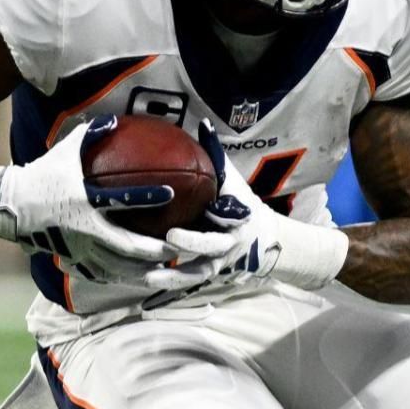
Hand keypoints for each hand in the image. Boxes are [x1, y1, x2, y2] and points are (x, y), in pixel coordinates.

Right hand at [0, 115, 176, 282]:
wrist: (9, 206)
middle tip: (177, 247)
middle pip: (127, 246)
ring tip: (166, 267)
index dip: (147, 196)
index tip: (170, 194)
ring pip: (118, 267)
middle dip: (154, 249)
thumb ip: (91, 134)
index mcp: (84, 200)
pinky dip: (122, 277)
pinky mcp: (73, 260)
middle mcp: (84, 228)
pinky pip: (102, 274)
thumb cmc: (41, 175)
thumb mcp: (65, 151)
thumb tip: (114, 121)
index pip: (121, 199)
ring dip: (143, 269)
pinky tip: (139, 277)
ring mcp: (78, 248)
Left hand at [150, 121, 347, 293]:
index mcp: (235, 219)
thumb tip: (202, 126)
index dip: (213, 215)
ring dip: (173, 277)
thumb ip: (216, 158)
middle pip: (211, 247)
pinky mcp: (208, 274)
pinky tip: (144, 281)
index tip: (197, 212)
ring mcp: (218, 263)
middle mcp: (228, 244)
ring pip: (196, 273)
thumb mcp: (234, 181)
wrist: (265, 239)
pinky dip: (169, 282)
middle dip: (191, 244)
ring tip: (148, 276)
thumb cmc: (242, 204)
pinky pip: (187, 281)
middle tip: (169, 239)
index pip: (225, 217)